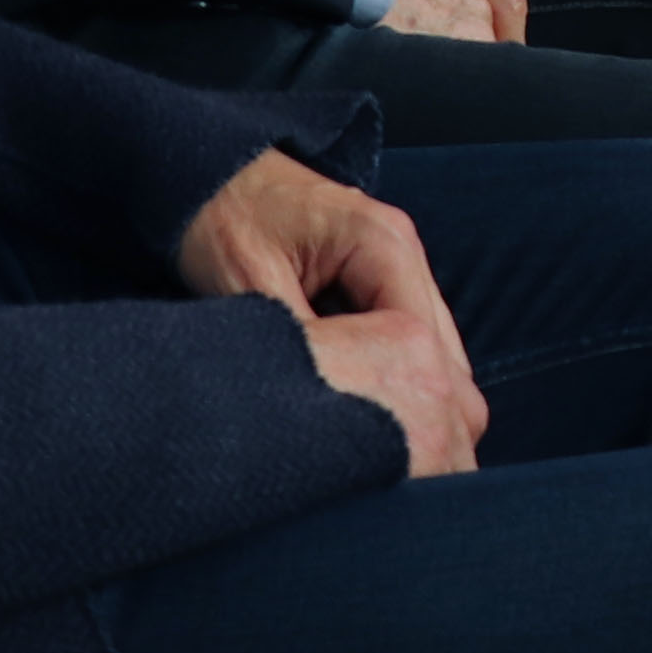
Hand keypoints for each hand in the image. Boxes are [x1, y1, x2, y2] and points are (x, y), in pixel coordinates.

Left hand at [176, 150, 482, 476]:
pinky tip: (376, 423)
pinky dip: (401, 383)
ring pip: (439, 353)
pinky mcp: (378, 279)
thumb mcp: (248, 285)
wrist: (201, 168)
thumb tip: (327, 413)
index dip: (420, 409)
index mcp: (382, 243)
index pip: (427, 342)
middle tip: (405, 483)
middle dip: (433, 417)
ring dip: (419, 403)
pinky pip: (411, 342)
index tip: (405, 468)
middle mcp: (403, 251)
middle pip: (450, 354)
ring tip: (392, 464)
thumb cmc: (220, 217)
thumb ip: (298, 343)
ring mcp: (396, 264)